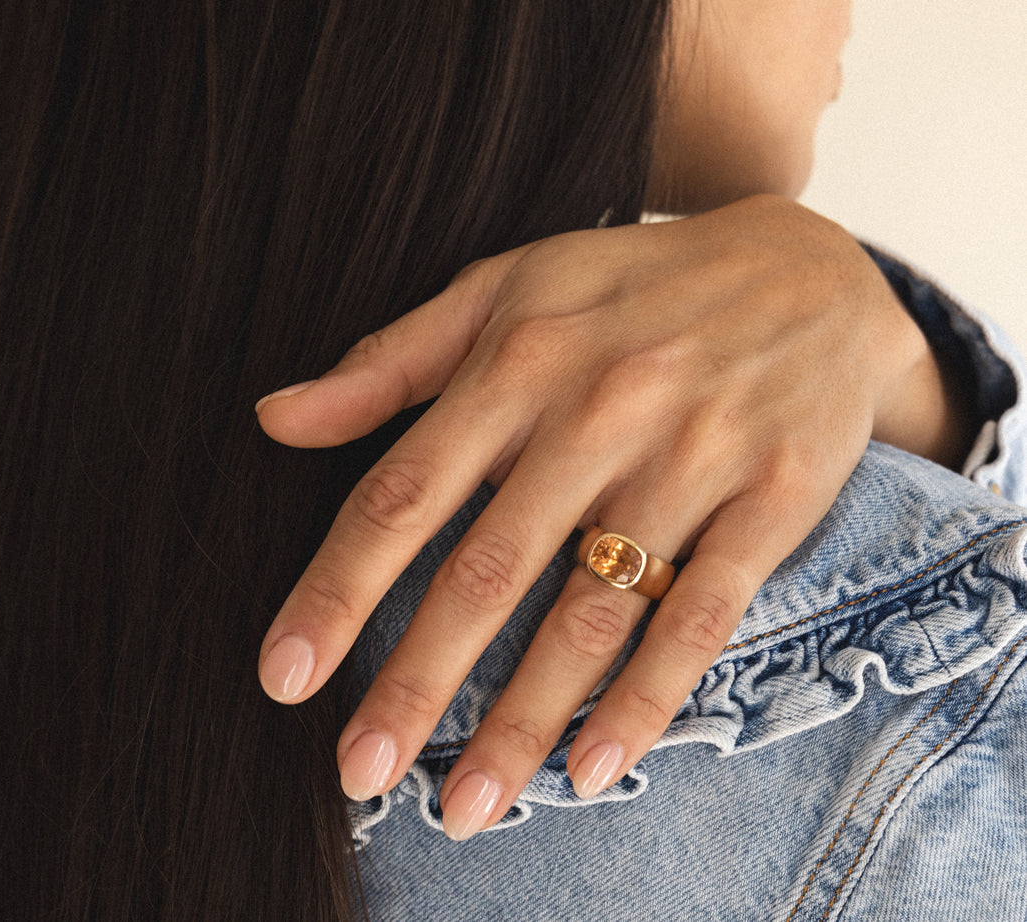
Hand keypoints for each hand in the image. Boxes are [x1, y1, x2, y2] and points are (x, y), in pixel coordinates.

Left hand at [255, 194, 966, 839]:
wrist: (809, 273)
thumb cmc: (631, 287)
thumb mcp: (506, 287)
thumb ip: (390, 360)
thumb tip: (274, 418)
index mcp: (518, 360)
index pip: (405, 492)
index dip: (337, 590)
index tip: (285, 677)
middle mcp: (599, 413)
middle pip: (488, 569)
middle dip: (417, 682)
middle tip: (359, 774)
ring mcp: (692, 458)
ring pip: (591, 612)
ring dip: (521, 720)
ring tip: (464, 809)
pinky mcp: (773, 500)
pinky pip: (701, 616)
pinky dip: (646, 698)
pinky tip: (592, 767)